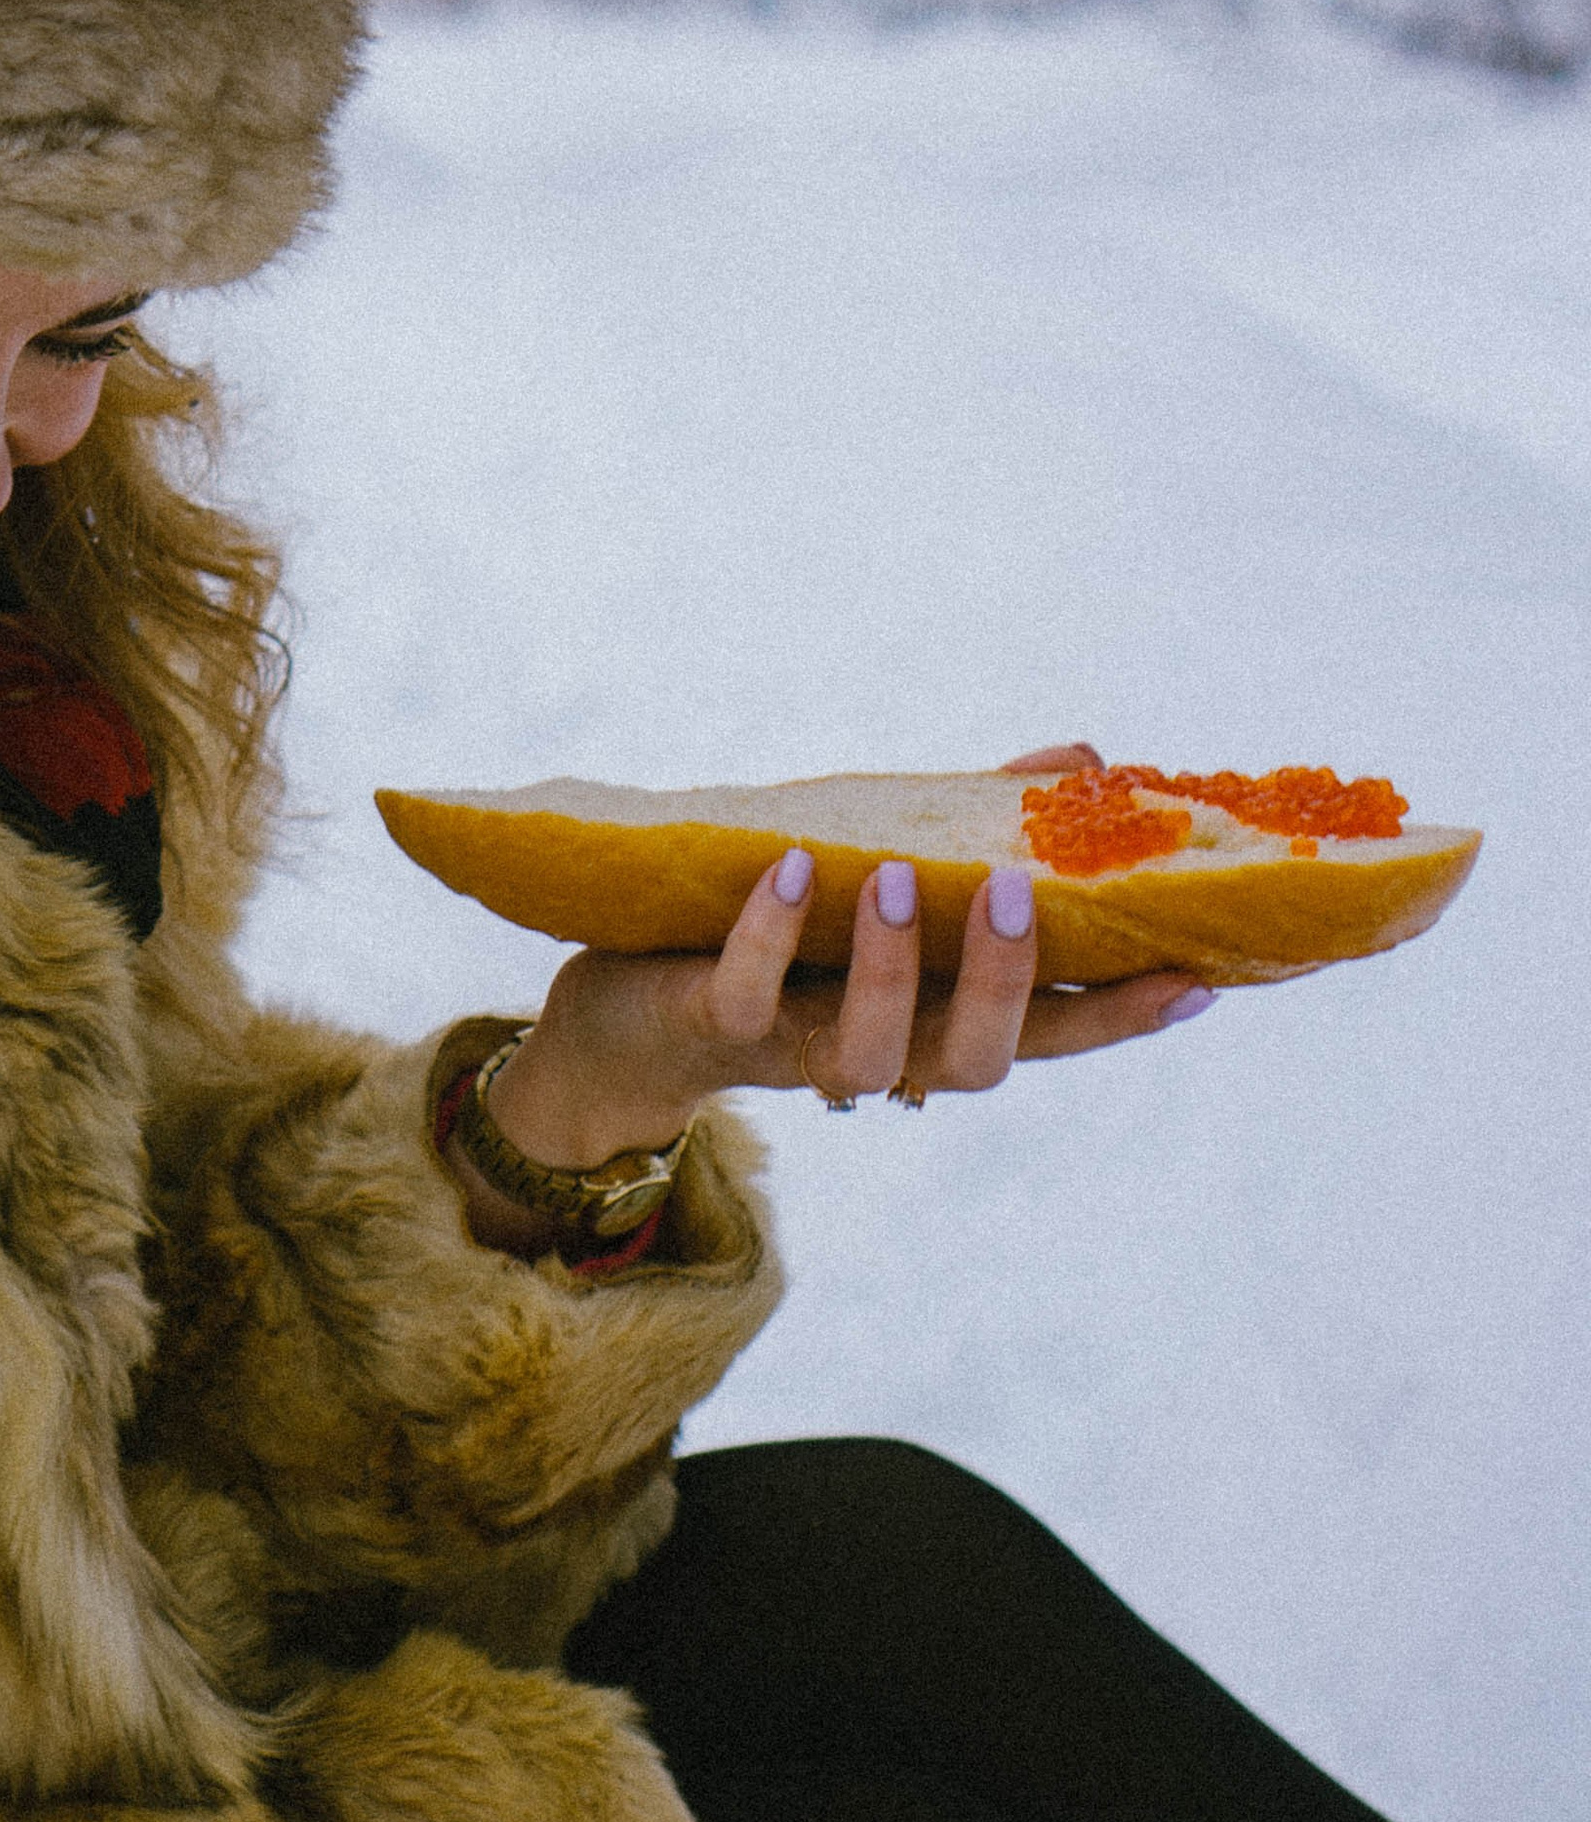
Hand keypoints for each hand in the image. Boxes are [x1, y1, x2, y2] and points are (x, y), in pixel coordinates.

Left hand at [481, 736, 1216, 1172]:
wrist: (624, 1012)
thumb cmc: (779, 933)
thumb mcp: (883, 868)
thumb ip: (978, 822)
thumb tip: (1083, 760)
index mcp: (937, 1017)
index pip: (1050, 1031)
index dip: (1121, 1016)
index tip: (1198, 980)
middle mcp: (882, 1049)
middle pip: (976, 1062)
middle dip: (1002, 984)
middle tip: (1010, 891)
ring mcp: (796, 1049)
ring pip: (870, 1050)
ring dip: (890, 966)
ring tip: (891, 874)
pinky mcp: (712, 1027)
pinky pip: (748, 995)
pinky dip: (771, 934)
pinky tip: (792, 868)